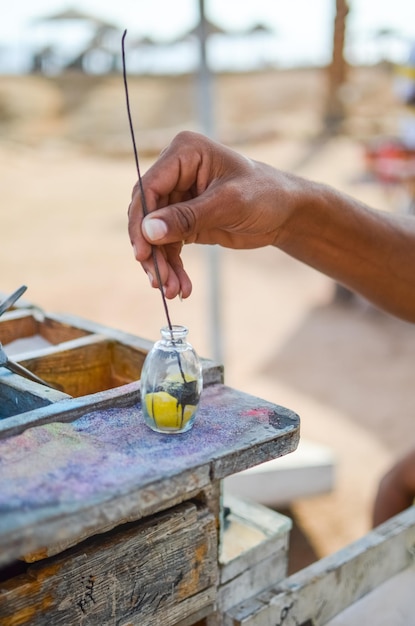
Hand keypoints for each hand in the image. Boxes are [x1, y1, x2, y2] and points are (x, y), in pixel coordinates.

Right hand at [128, 131, 294, 298]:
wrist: (286, 213)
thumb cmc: (265, 195)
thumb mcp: (228, 204)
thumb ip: (187, 217)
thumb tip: (148, 231)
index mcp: (184, 153)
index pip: (148, 187)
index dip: (142, 221)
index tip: (143, 253)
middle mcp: (176, 172)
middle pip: (147, 214)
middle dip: (152, 250)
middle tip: (159, 280)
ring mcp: (178, 197)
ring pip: (155, 234)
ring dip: (162, 264)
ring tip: (172, 290)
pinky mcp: (184, 219)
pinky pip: (169, 245)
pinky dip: (173, 266)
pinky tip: (181, 286)